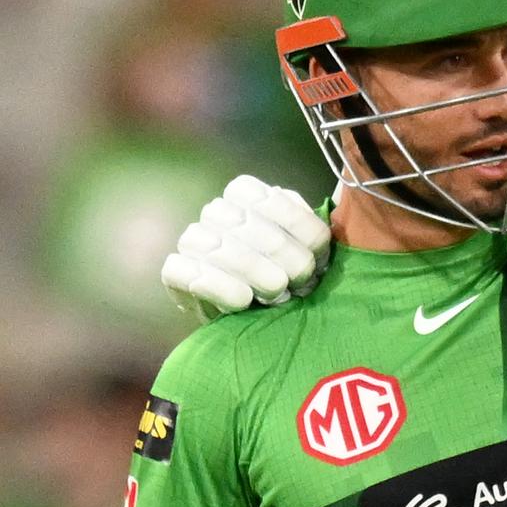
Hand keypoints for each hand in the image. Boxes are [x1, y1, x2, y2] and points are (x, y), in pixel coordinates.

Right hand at [161, 175, 330, 322]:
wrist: (253, 311)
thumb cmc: (286, 270)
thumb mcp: (306, 244)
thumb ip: (312, 227)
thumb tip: (331, 214)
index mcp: (245, 195)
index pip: (267, 196)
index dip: (297, 223)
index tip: (318, 251)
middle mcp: (216, 211)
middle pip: (247, 222)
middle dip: (282, 253)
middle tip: (302, 279)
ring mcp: (192, 241)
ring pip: (219, 246)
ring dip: (256, 272)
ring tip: (278, 291)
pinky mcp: (175, 272)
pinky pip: (187, 272)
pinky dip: (220, 287)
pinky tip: (244, 299)